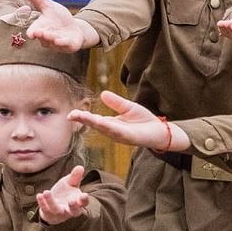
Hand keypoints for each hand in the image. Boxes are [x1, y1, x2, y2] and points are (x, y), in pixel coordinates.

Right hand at [20, 0, 97, 51]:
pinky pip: (66, 46)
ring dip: (53, 40)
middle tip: (39, 33)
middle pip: (43, 37)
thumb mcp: (47, 5)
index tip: (31, 34)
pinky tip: (63, 41)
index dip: (32, 32)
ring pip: (54, 42)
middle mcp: (48, 37)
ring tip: (53, 37)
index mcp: (41, 27)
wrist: (75, 29)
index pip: (34, 31)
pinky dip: (64, 44)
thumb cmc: (58, 18)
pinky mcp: (69, 46)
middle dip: (42, 35)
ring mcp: (58, 43)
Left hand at [35, 166, 91, 223]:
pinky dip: (42, 203)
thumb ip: (75, 177)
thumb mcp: (70, 184)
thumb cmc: (65, 194)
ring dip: (51, 201)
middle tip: (72, 201)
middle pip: (74, 211)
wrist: (52, 207)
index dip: (84, 200)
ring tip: (46, 192)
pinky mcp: (48, 214)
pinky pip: (45, 209)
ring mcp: (58, 213)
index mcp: (78, 203)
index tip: (84, 195)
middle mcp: (70, 210)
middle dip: (73, 207)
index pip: (84, 203)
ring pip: (56, 209)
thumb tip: (80, 167)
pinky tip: (39, 195)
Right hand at [70, 91, 188, 152]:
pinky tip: (101, 123)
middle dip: (83, 120)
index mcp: (111, 124)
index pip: (94, 120)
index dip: (82, 117)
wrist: (160, 131)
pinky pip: (118, 131)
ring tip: (81, 117)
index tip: (71, 114)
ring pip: (104, 128)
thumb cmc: (144, 121)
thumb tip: (102, 93)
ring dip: (93, 123)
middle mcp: (113, 131)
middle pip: (95, 125)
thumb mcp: (128, 107)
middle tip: (70, 116)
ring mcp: (121, 135)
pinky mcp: (130, 137)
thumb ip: (116, 102)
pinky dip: (109, 127)